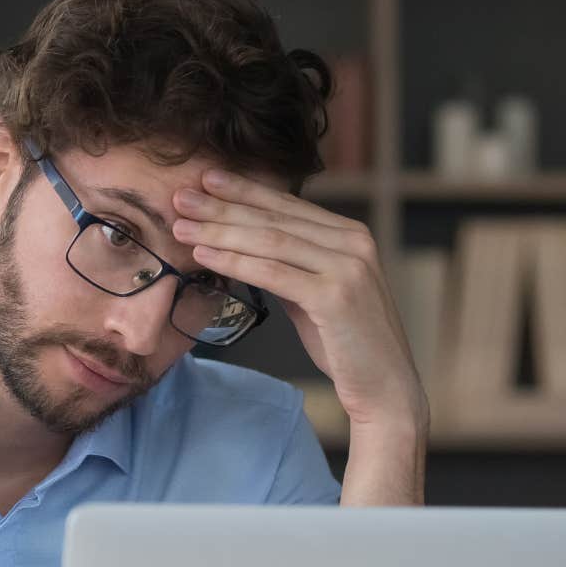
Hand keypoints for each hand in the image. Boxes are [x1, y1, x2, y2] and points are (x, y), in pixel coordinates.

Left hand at [171, 169, 427, 435]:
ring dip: (220, 230)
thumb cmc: (347, 344)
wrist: (385, 387)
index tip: (206, 179)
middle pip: (274, 217)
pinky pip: (273, 273)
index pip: (288, 205)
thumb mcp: (316, 295)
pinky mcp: (335, 296)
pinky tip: (204, 254)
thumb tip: (249, 250)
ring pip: (270, 240)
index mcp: (351, 235)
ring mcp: (347, 267)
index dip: (244, 190)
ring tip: (182, 226)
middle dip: (223, 205)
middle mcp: (353, 242)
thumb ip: (291, 268)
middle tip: (180, 196)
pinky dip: (235, 261)